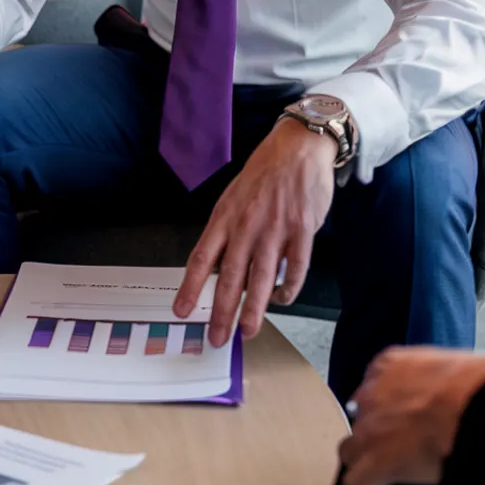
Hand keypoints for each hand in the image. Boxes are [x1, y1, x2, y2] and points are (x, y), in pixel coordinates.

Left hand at [174, 120, 335, 346]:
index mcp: (225, 217)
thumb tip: (221, 267)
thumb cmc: (264, 173)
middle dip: (222, 311)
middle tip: (217, 337)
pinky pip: (295, 268)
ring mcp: (275, 229)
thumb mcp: (234, 197)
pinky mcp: (302, 230)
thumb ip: (227, 231)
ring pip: (262, 278)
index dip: (190, 287)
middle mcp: (247, 226)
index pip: (202, 258)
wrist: (298, 147)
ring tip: (247, 331)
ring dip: (254, 309)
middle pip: (230, 276)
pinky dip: (289, 288)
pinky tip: (282, 299)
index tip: (182, 311)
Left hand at [339, 346, 484, 484]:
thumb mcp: (450, 365)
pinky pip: (357, 482)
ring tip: (396, 468)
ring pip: (351, 451)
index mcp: (388, 365)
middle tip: (406, 443)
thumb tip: (442, 395)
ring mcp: (368, 429)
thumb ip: (433, 378)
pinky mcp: (375, 463)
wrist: (479, 408)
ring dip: (368, 459)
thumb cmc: (478, 383)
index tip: (409, 417)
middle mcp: (370, 394)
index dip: (391, 407)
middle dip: (377, 432)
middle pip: (359, 419)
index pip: (374, 387)